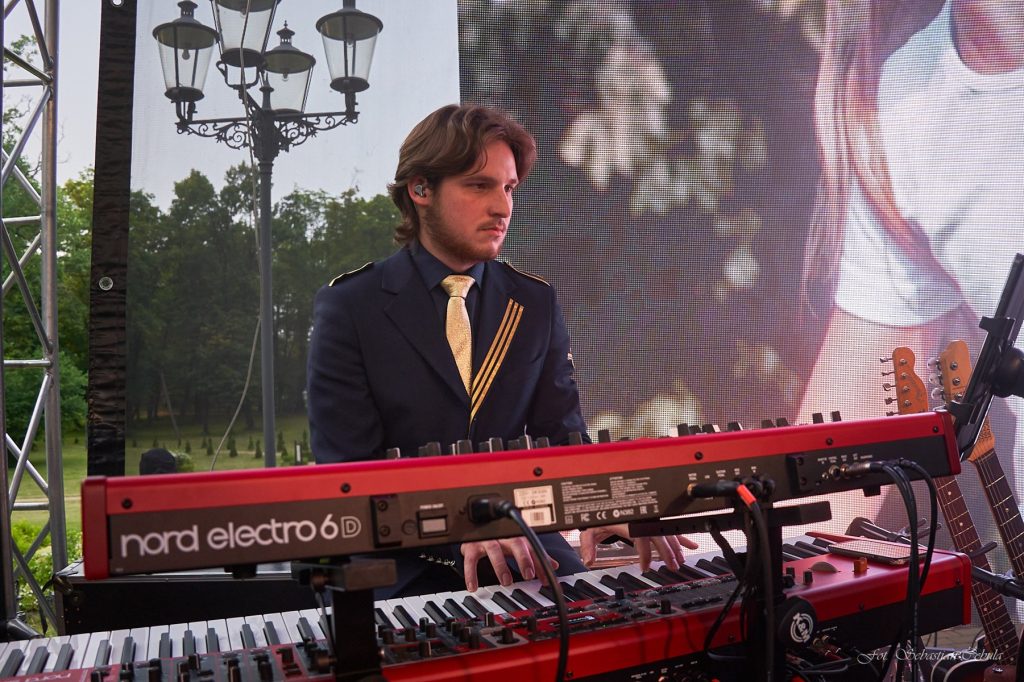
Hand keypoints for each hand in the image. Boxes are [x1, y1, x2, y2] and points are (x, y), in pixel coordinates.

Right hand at [460, 538, 558, 591]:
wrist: (476, 522)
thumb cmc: (500, 536)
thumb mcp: (519, 542)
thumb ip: (536, 555)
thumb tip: (554, 566)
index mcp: (517, 536)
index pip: (532, 548)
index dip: (539, 562)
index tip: (544, 578)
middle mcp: (503, 537)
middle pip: (515, 543)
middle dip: (523, 559)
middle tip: (528, 574)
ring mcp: (487, 540)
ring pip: (494, 550)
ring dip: (501, 566)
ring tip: (506, 581)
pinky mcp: (471, 546)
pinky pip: (471, 560)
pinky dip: (471, 573)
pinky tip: (473, 586)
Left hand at [579, 524, 698, 570]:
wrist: (603, 497)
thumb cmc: (599, 512)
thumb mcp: (589, 527)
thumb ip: (588, 544)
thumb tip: (588, 560)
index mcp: (627, 520)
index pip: (640, 538)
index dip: (645, 555)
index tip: (645, 568)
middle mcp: (640, 517)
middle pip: (658, 535)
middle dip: (668, 552)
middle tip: (673, 566)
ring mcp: (648, 516)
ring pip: (666, 531)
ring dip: (676, 546)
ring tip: (681, 560)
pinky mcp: (653, 517)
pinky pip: (668, 526)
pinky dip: (680, 536)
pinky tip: (690, 545)